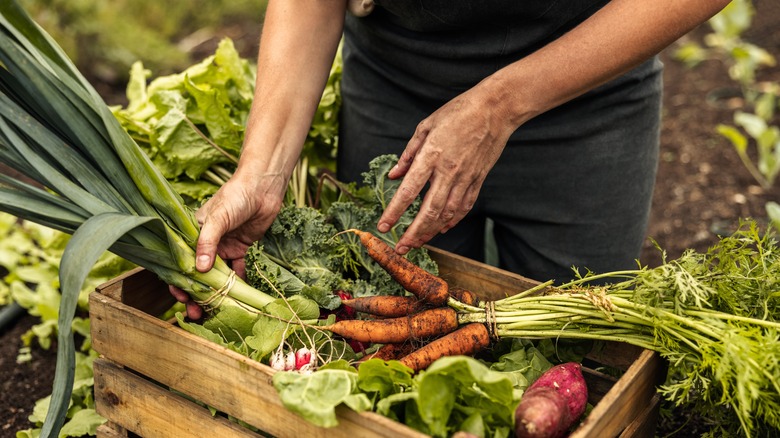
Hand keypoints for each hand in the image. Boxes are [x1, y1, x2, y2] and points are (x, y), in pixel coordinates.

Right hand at [170, 170, 286, 318]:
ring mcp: (223, 247)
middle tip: (197, 313)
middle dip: (196, 294)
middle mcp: (206, 243)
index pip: (180, 261)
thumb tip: (199, 270)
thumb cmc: (235, 196)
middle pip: (197, 274)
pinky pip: (237, 271)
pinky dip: (238, 283)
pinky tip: (239, 297)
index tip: (182, 298)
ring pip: (217, 276)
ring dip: (216, 293)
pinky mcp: (241, 249)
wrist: (263, 188)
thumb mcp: (218, 217)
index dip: (179, 281)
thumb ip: (207, 242)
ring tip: (215, 312)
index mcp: (192, 233)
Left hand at [377, 82, 516, 253]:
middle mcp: (448, 171)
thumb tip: (394, 175)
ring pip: (447, 214)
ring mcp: (466, 178)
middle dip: (413, 233)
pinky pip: (464, 207)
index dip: (394, 212)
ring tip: (418, 242)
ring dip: (431, 231)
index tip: (383, 226)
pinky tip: (442, 229)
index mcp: (431, 156)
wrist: (495, 109)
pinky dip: (452, 221)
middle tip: (401, 248)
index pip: (408, 191)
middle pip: (428, 211)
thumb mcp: (426, 126)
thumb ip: (409, 153)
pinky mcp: (478, 180)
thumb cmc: (458, 112)